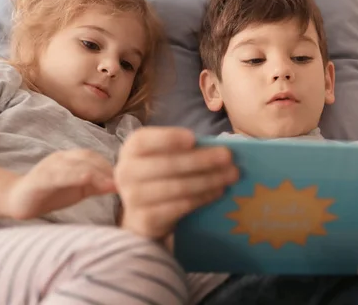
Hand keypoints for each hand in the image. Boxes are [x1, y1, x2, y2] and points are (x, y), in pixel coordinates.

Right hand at [2, 149, 114, 219]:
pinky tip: (87, 181)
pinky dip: (75, 176)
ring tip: (111, 184)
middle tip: (123, 183)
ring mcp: (49, 167)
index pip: (95, 156)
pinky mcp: (39, 179)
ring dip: (96, 173)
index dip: (111, 166)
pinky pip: (58, 175)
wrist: (17, 201)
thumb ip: (98, 186)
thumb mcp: (80, 190)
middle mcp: (61, 158)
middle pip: (89, 157)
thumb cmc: (52, 194)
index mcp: (71, 158)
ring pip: (76, 164)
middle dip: (107, 169)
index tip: (127, 179)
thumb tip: (121, 185)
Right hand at [115, 127, 237, 239]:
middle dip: (201, 160)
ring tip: (231, 175)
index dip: (168, 138)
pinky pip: (179, 207)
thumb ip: (188, 148)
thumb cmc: (163, 175)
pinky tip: (219, 191)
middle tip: (228, 157)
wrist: (146, 213)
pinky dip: (202, 198)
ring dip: (208, 180)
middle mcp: (126, 172)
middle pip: (167, 165)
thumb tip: (221, 145)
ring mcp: (133, 198)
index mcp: (132, 149)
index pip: (144, 140)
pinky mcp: (145, 220)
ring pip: (176, 187)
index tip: (193, 138)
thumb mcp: (169, 156)